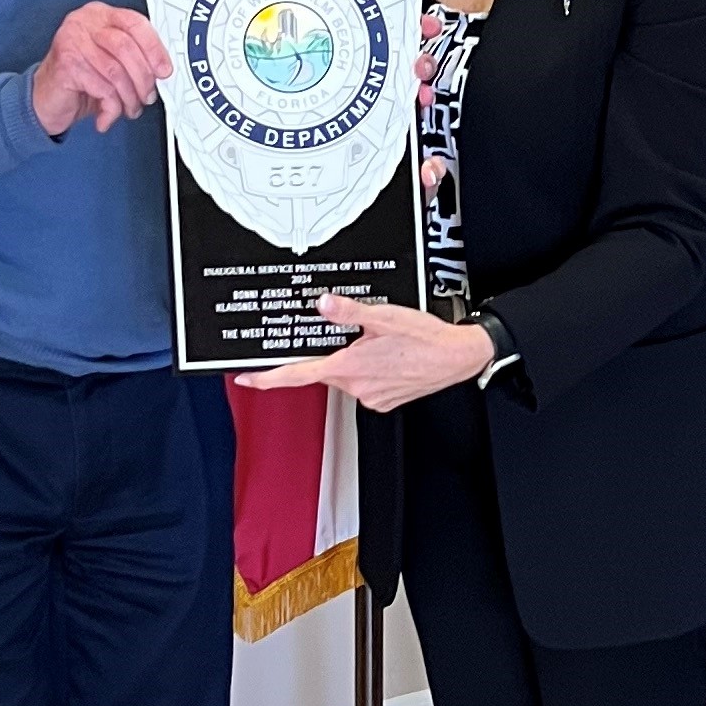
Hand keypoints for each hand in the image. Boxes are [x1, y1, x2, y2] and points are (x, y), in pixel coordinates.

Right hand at [31, 4, 170, 137]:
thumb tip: (162, 69)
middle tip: (147, 96)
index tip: (164, 70)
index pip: (134, 22)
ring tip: (128, 109)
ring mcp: (71, 41)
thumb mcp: (110, 61)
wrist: (45, 99)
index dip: (154, 48)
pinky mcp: (66, 65)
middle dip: (143, 78)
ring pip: (116, 71)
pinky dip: (112, 108)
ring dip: (129, 97)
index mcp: (100, 14)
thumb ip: (133, 56)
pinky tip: (107, 116)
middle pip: (126, 47)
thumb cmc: (80, 79)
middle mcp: (84, 22)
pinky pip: (103, 89)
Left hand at [233, 294, 496, 411]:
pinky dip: (370, 369)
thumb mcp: (384, 315)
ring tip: (382, 343)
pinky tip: (390, 356)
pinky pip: (365, 384)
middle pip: (326, 368)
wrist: (458, 357)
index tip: (247, 378)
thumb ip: (348, 311)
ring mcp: (371, 396)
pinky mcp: (384, 400)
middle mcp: (357, 387)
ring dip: (355, 359)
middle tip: (358, 335)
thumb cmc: (427, 339)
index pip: (298, 374)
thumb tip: (322, 304)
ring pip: (347, 375)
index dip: (268, 377)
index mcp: (349, 367)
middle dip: (333, 351)